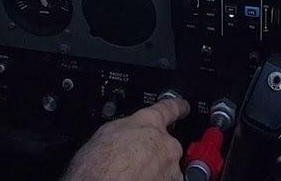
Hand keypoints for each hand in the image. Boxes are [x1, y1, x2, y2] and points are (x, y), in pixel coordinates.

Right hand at [62, 97, 189, 180]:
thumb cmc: (97, 168)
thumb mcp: (104, 135)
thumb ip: (124, 130)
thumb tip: (123, 135)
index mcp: (148, 123)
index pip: (170, 108)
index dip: (177, 106)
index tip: (183, 106)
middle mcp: (166, 144)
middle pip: (167, 144)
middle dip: (155, 152)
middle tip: (134, 162)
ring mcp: (171, 168)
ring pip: (168, 167)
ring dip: (156, 171)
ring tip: (133, 177)